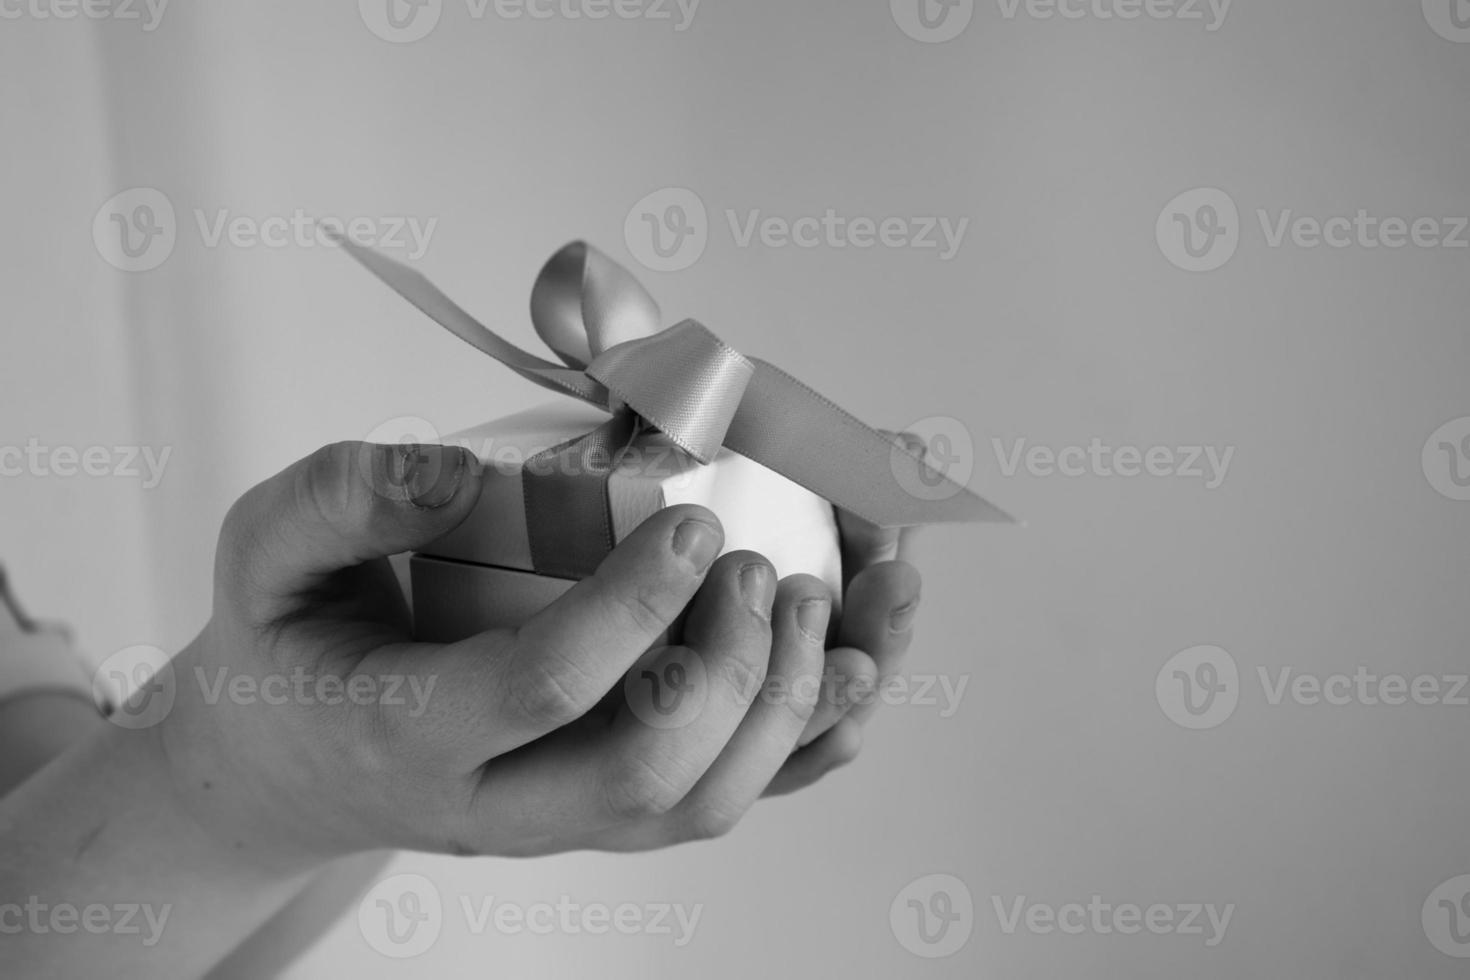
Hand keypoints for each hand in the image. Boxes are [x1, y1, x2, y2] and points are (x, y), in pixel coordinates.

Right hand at [156, 440, 908, 866]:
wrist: (299, 762)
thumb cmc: (292, 641)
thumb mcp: (267, 552)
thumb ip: (342, 499)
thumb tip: (455, 467)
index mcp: (408, 730)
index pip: (539, 689)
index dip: (630, 610)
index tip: (695, 519)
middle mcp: (500, 801)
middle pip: (645, 774)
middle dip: (731, 670)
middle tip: (766, 564)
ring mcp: (568, 819)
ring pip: (705, 805)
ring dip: (798, 707)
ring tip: (848, 598)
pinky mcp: (614, 809)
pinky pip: (730, 800)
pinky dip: (814, 740)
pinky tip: (863, 663)